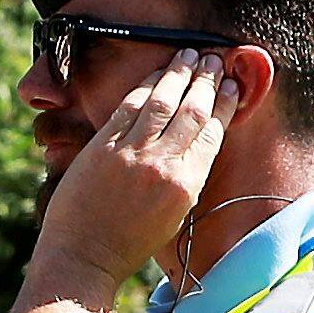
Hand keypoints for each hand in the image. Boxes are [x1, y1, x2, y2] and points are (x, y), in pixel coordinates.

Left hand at [32, 52, 231, 298]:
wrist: (84, 257)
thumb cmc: (128, 244)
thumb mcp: (173, 215)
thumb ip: (186, 177)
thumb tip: (194, 144)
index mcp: (186, 184)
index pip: (212, 132)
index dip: (223, 104)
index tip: (229, 86)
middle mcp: (163, 164)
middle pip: (192, 110)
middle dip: (206, 80)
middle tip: (213, 59)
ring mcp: (131, 153)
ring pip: (164, 101)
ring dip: (179, 73)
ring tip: (189, 54)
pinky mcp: (103, 147)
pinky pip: (130, 107)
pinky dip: (146, 86)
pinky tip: (157, 74)